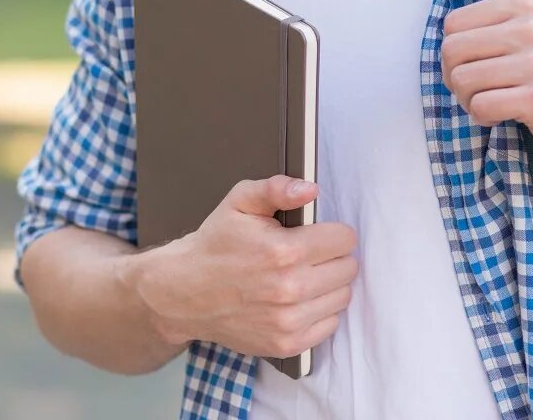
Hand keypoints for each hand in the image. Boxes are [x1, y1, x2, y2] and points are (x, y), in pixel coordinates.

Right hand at [124, 175, 357, 358]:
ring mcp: (288, 322)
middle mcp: (290, 289)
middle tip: (310, 253)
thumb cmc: (215, 243)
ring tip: (304, 274)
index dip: (332, 231)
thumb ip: (277, 189)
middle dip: (333, 256)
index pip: (344, 239)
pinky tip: (300, 298)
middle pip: (348, 268)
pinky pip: (329, 325)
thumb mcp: (240, 201)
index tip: (316, 232)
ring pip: (342, 297)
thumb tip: (311, 189)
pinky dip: (321, 310)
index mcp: (285, 251)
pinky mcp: (286, 345)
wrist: (184, 292)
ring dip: (330, 283)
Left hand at [444, 0, 532, 171]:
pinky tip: (506, 116)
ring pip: (461, 80)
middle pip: (451, 51)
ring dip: (469, 101)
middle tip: (482, 90)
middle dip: (456, 78)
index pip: (452, 24)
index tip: (480, 65)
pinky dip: (485, 117)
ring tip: (495, 103)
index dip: (456, 52)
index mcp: (527, 3)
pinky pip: (480, 106)